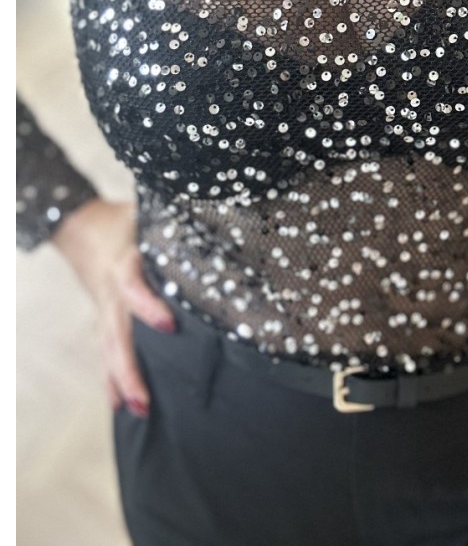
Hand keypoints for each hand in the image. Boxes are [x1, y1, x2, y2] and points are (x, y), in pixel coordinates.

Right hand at [51, 198, 175, 416]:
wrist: (84, 228)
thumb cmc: (127, 222)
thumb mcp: (149, 215)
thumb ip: (178, 222)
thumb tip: (225, 219)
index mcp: (125, 263)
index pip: (132, 286)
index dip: (147, 306)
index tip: (169, 325)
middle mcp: (113, 292)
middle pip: (116, 334)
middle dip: (128, 368)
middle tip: (145, 399)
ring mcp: (106, 309)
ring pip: (110, 349)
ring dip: (122, 381)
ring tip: (140, 410)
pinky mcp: (105, 320)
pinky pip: (107, 351)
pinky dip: (111, 379)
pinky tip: (120, 406)